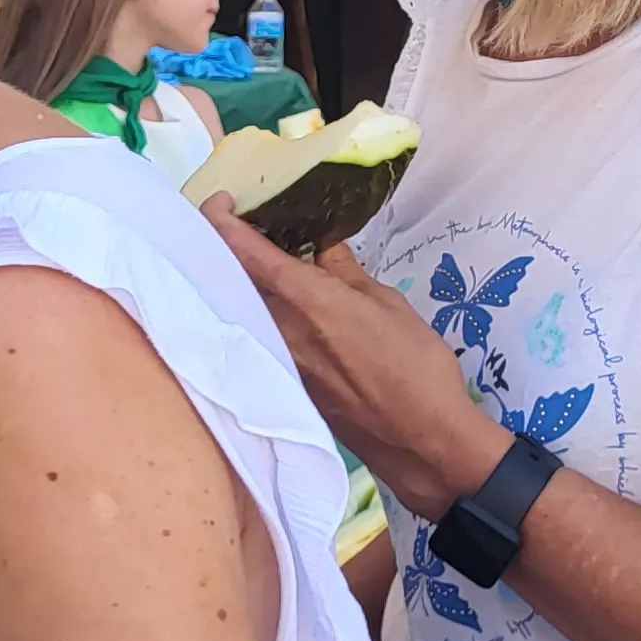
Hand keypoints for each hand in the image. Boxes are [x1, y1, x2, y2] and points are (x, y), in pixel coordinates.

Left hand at [206, 198, 504, 521]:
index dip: (221, 222)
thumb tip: (323, 246)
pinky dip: (264, 314)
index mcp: (308, 301)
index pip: (245, 254)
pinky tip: (283, 307)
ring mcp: (280, 361)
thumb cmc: (415, 364)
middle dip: (230, 251)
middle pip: (234, 281)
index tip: (219, 201)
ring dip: (245, 284)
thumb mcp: (386, 303)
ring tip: (266, 265)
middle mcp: (281, 331)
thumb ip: (346, 272)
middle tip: (246, 228)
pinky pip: (264, 337)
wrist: (420, 438)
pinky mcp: (289, 385)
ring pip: (246, 311)